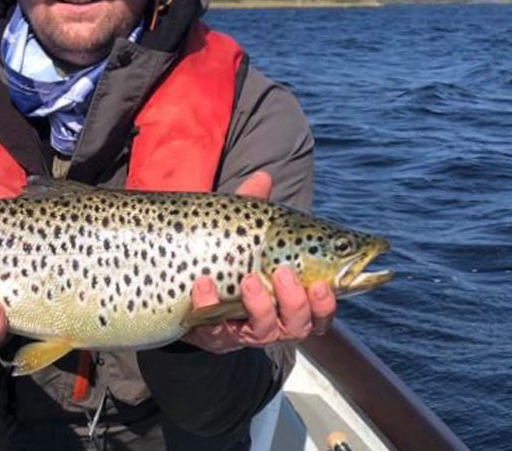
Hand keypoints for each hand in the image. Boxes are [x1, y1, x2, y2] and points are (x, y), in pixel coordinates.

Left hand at [183, 171, 336, 353]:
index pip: (320, 309)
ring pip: (265, 331)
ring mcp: (243, 330)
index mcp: (290, 297)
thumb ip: (252, 206)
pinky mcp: (212, 335)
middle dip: (295, 302)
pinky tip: (203, 284)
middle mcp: (274, 320)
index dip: (326, 303)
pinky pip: (215, 330)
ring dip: (261, 305)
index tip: (323, 284)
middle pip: (299, 325)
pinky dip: (209, 305)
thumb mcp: (240, 230)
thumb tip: (262, 176)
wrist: (184, 282)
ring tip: (249, 279)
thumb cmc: (227, 255)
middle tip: (283, 272)